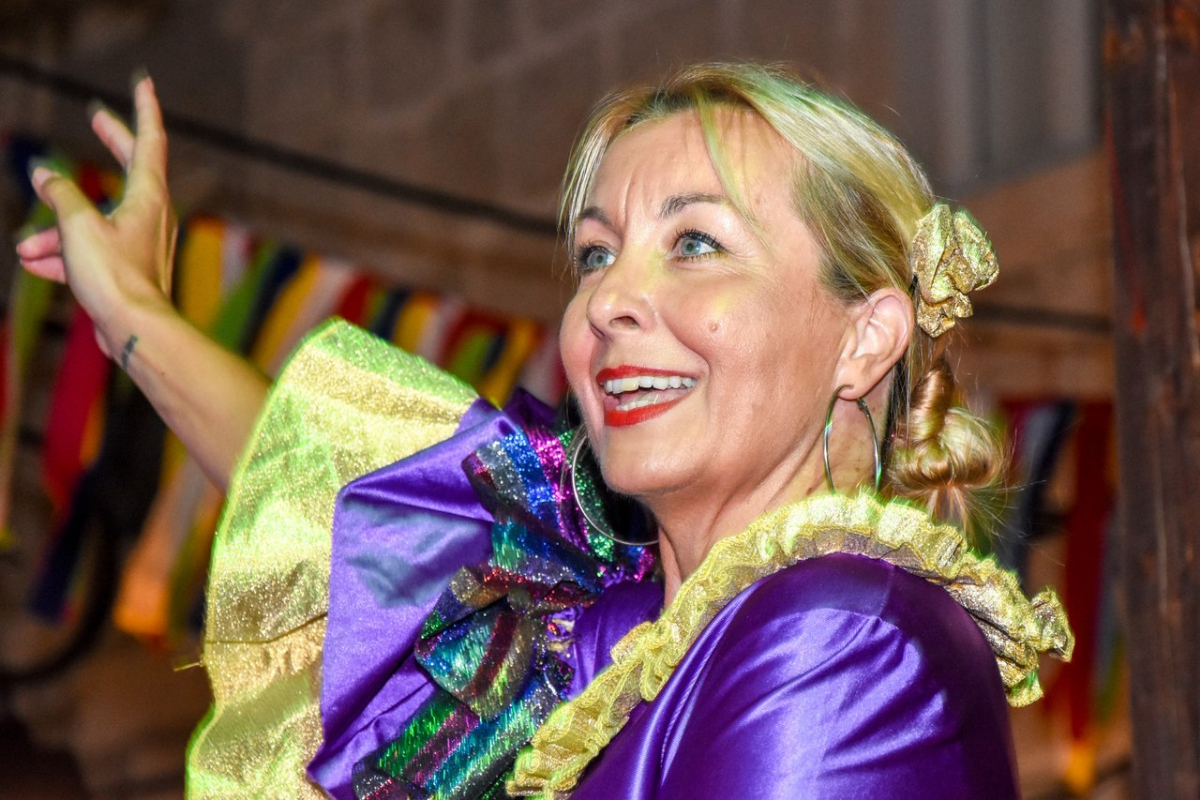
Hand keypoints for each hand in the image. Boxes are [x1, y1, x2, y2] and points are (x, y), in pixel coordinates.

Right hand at [15, 75, 177, 358]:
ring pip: (97, 218)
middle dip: (110, 142)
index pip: (149, 140)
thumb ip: (60, 195)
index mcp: (148, 195)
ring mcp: (142, 241)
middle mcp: (151, 214)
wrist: (133, 329)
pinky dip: (65, 255)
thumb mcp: (77, 226)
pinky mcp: (130, 268)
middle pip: (129, 167)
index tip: (144, 83)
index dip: (143, 109)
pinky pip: (94, 250)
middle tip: (98, 117)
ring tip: (26, 248)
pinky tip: (35, 265)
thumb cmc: (113, 275)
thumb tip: (44, 175)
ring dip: (58, 229)